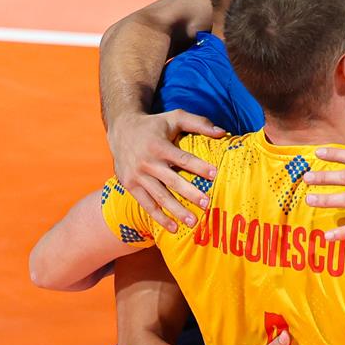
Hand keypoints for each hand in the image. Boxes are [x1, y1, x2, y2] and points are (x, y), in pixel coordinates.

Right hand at [108, 110, 223, 231]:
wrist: (121, 129)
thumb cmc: (155, 124)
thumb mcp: (175, 117)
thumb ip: (199, 122)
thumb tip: (223, 132)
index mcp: (159, 146)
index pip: (182, 158)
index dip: (198, 166)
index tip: (215, 174)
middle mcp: (146, 162)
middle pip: (171, 181)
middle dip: (189, 193)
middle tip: (207, 204)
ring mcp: (137, 176)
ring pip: (159, 196)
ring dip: (176, 210)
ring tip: (193, 222)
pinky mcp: (130, 185)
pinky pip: (146, 204)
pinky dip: (159, 217)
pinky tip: (174, 227)